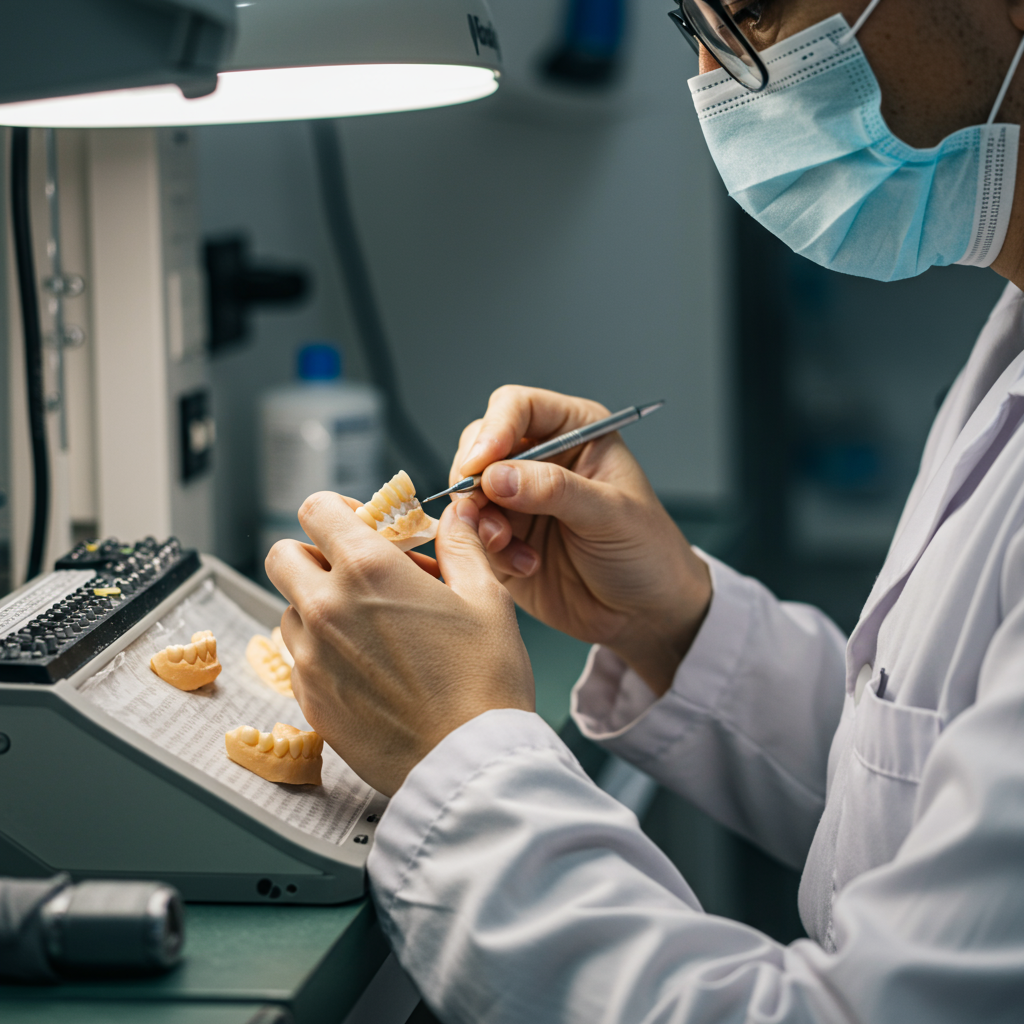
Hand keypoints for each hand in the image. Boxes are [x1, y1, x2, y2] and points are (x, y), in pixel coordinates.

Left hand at [265, 492, 533, 795]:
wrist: (469, 764)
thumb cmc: (485, 684)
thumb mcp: (487, 599)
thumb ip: (462, 547)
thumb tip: (454, 518)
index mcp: (369, 571)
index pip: (315, 509)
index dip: (336, 510)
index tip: (359, 524)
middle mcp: (328, 609)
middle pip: (284, 556)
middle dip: (315, 554)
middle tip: (356, 573)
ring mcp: (311, 658)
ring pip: (288, 609)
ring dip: (316, 605)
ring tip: (367, 625)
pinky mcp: (309, 699)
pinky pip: (297, 658)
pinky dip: (320, 651)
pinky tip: (366, 666)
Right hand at [452, 386, 711, 695]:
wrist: (644, 613)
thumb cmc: (646, 552)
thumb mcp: (610, 514)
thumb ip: (555, 490)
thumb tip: (496, 475)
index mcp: (574, 432)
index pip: (517, 407)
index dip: (492, 430)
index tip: (479, 464)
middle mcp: (541, 459)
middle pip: (479, 444)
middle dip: (474, 477)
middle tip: (481, 507)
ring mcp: (518, 499)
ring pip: (467, 490)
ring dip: (478, 518)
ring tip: (505, 543)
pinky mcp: (503, 538)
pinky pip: (470, 533)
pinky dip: (484, 549)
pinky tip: (524, 565)